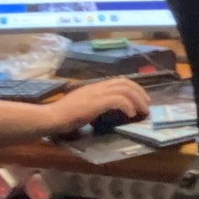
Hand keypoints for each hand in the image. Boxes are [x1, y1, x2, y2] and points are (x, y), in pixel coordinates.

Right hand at [34, 77, 149, 136]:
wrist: (51, 117)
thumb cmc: (63, 116)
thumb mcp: (83, 106)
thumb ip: (95, 105)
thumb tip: (107, 111)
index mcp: (94, 87)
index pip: (118, 81)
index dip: (133, 88)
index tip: (140, 99)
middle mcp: (97, 87)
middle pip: (125, 82)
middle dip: (140, 92)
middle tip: (146, 105)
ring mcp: (96, 93)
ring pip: (124, 90)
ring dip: (137, 100)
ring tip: (142, 111)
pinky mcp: (95, 103)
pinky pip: (118, 100)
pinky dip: (127, 106)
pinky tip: (130, 114)